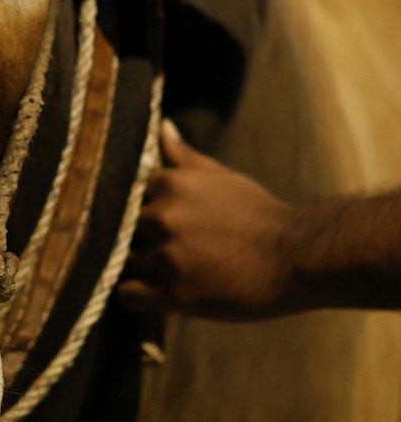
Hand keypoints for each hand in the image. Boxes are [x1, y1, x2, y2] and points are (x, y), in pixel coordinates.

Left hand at [119, 120, 296, 319]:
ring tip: (170, 270)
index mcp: (170, 184)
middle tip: (169, 247)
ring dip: (142, 266)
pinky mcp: (174, 294)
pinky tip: (154, 292)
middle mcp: (162, 218)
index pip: (128, 194)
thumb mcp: (222, 177)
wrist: (296, 257)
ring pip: (127, 260)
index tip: (159, 220)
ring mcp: (166, 257)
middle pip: (124, 228)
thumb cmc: (260, 214)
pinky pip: (128, 294)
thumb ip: (185, 157)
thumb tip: (162, 127)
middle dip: (142, 237)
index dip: (143, 208)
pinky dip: (134, 294)